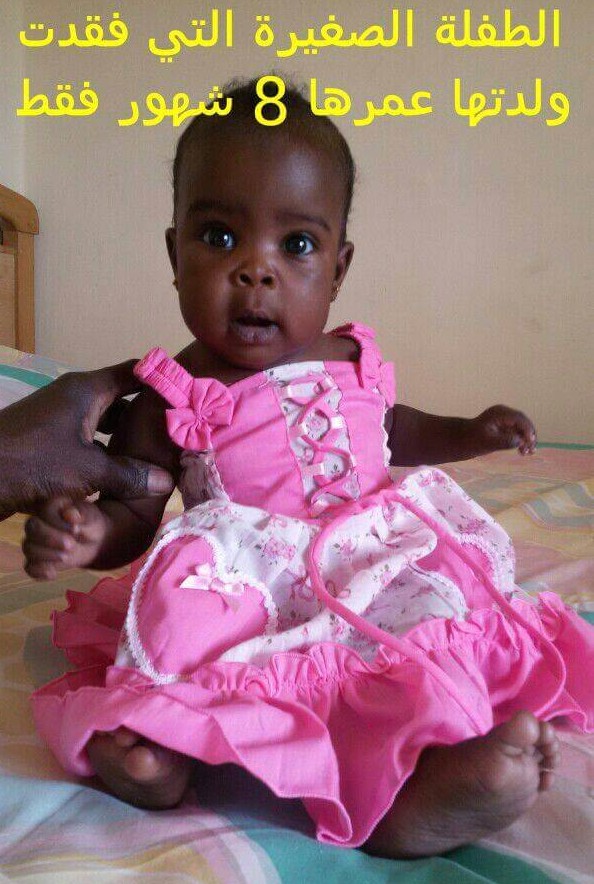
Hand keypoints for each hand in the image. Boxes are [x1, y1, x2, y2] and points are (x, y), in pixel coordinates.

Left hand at [0, 360, 172, 518]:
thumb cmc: (32, 462)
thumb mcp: (87, 471)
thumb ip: (128, 475)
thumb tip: (167, 481)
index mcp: (86, 390)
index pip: (134, 373)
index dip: (161, 381)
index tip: (189, 395)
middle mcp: (75, 398)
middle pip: (122, 399)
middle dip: (148, 417)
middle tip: (178, 434)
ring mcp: (60, 419)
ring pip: (105, 423)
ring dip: (126, 439)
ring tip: (157, 457)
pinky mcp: (49, 441)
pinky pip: (88, 441)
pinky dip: (106, 453)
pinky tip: (122, 474)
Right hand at [23, 497, 106, 579]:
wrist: (95, 541)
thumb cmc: (91, 524)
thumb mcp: (92, 517)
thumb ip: (82, 515)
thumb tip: (69, 514)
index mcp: (51, 507)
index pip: (44, 512)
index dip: (58, 523)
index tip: (76, 529)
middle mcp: (39, 523)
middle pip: (32, 529)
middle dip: (50, 538)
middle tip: (70, 545)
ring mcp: (36, 543)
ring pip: (29, 548)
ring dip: (47, 555)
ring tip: (66, 557)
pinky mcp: (39, 560)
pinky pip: (30, 567)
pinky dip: (39, 572)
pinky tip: (53, 574)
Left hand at [474, 405, 536, 454]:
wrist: (462, 440)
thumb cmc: (472, 441)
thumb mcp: (488, 442)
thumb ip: (504, 441)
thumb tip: (520, 441)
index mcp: (499, 413)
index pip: (519, 418)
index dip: (527, 429)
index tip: (530, 442)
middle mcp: (504, 413)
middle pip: (523, 422)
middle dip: (530, 436)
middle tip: (532, 450)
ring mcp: (506, 419)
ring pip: (523, 428)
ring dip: (527, 440)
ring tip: (529, 453)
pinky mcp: (506, 427)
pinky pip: (518, 432)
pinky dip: (522, 441)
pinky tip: (523, 452)